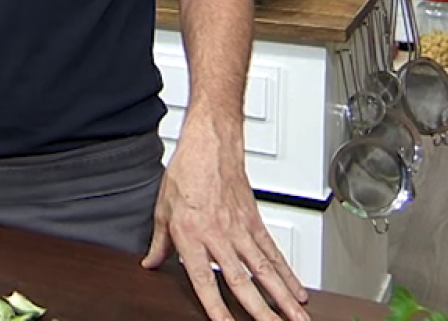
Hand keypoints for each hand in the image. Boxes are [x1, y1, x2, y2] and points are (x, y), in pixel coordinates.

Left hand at [142, 121, 309, 320]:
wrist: (211, 144)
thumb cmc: (187, 172)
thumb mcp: (163, 209)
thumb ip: (160, 242)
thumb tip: (151, 262)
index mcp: (191, 235)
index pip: (204, 280)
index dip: (215, 306)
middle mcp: (218, 235)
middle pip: (241, 282)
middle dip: (260, 311)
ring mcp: (240, 229)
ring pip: (264, 271)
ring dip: (281, 298)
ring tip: (295, 319)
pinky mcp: (255, 222)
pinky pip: (273, 252)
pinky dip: (287, 274)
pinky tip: (296, 291)